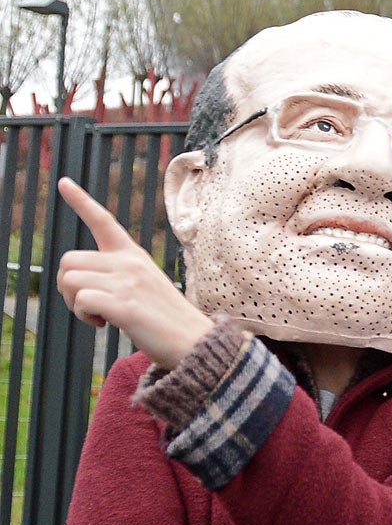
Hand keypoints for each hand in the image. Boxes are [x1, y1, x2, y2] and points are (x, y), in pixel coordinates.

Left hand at [54, 177, 211, 368]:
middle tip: (88, 304)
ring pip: (69, 280)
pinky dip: (84, 317)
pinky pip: (82, 301)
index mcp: (133, 255)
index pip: (103, 221)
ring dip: (74, 303)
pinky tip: (104, 324)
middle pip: (68, 260)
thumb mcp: (141, 285)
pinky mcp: (124, 305)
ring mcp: (127, 283)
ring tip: (98, 315)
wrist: (193, 342)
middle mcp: (129, 263)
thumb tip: (76, 282)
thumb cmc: (164, 318)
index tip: (64, 182)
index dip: (80, 201)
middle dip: (67, 285)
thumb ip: (112, 275)